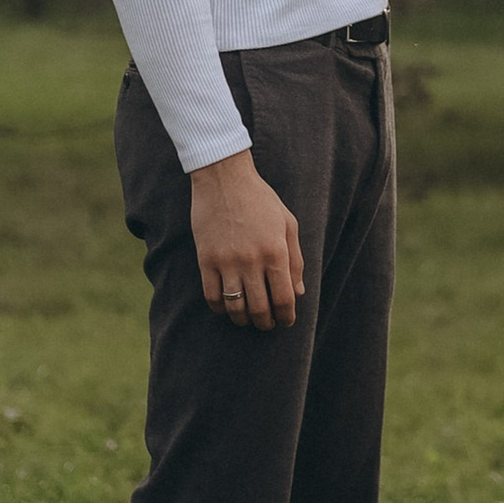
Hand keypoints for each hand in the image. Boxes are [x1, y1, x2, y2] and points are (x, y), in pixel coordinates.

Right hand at [190, 147, 305, 329]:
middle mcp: (252, 260)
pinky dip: (221, 309)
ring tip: (248, 318)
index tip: (286, 321)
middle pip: (260, 309)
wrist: (224, 178)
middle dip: (266, 323)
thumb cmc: (260, 199)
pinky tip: (228, 307)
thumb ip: (295, 260)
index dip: (286, 316)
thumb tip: (297, 293)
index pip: (283, 298)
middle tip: (268, 323)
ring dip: (243, 320)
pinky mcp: (205, 260)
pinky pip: (212, 297)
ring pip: (235, 308)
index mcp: (276, 251)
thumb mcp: (287, 224)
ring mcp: (226, 261)